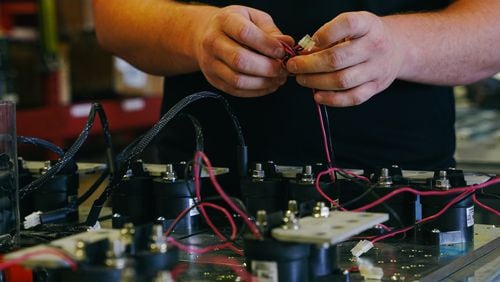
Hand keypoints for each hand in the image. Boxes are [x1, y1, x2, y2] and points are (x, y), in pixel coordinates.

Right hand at [195, 5, 293, 96]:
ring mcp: (211, 63)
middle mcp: (213, 42)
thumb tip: (287, 44)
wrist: (206, 34)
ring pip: (238, 80)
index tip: (282, 51)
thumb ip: (271, 31)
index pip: (244, 33)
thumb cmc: (234, 25)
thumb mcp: (254, 18)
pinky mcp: (214, 80)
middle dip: (267, 68)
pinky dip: (257, 91)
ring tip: (278, 78)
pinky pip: (237, 91)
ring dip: (263, 82)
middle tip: (282, 69)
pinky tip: (269, 84)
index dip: (267, 45)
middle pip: (240, 60)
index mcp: (224, 21)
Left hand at [287, 12, 404, 106]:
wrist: (398, 47)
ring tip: (301, 79)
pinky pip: (352, 98)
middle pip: (337, 59)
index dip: (325, 34)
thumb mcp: (353, 25)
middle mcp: (375, 46)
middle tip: (293, 66)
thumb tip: (303, 53)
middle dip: (309, 65)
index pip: (347, 25)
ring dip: (316, 82)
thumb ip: (330, 35)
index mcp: (368, 24)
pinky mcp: (376, 86)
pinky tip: (317, 96)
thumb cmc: (365, 36)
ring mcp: (377, 69)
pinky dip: (332, 99)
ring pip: (342, 81)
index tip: (309, 43)